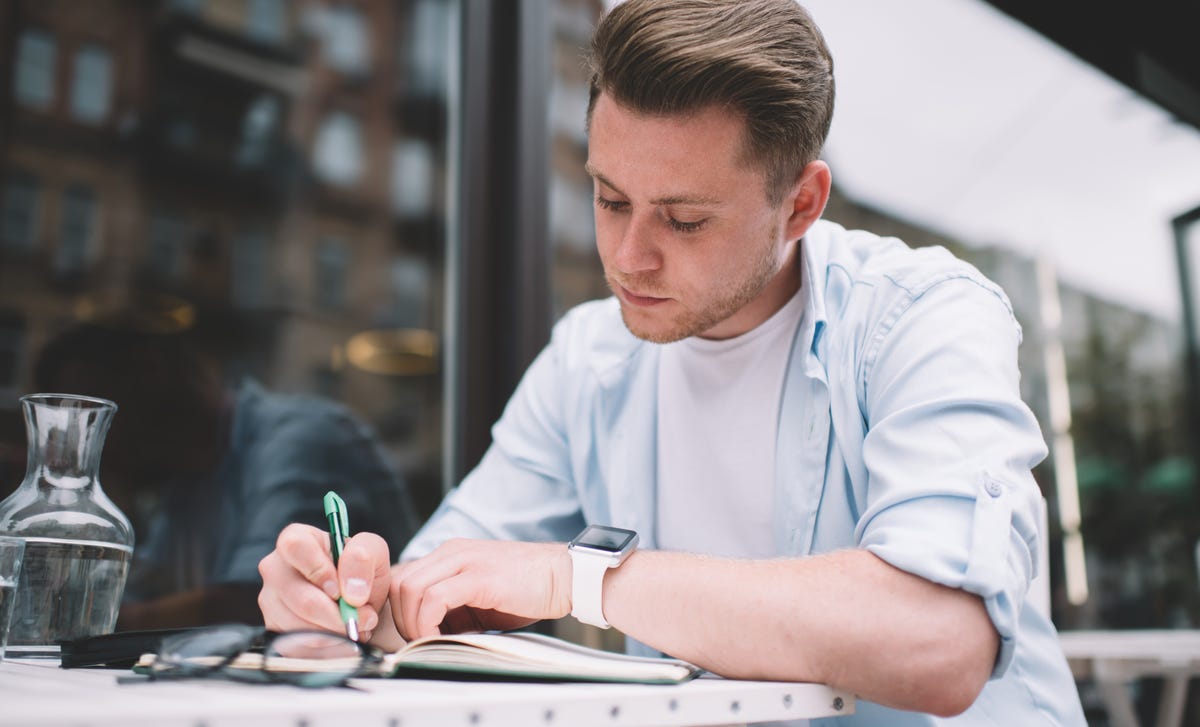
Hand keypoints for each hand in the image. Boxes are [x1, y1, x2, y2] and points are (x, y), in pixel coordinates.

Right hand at [257, 523, 393, 641]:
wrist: (359, 601)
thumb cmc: (360, 570)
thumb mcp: (373, 552)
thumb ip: (364, 558)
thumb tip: (351, 591)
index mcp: (297, 539)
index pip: (295, 546)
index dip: (318, 569)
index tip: (340, 590)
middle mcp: (275, 568)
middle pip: (299, 598)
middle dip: (338, 615)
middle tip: (364, 619)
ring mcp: (270, 601)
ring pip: (299, 627)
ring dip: (335, 634)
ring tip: (355, 628)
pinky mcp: (273, 629)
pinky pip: (298, 647)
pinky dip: (326, 649)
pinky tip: (342, 640)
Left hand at [391, 538, 572, 639]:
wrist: (563, 576)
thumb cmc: (527, 590)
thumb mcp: (479, 596)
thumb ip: (452, 607)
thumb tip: (427, 633)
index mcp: (451, 554)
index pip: (404, 577)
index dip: (402, 610)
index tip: (416, 633)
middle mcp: (453, 552)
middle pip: (400, 582)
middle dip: (402, 618)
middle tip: (421, 639)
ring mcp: (465, 561)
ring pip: (410, 588)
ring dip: (413, 621)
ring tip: (431, 639)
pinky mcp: (479, 577)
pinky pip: (435, 598)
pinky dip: (428, 621)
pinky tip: (441, 635)